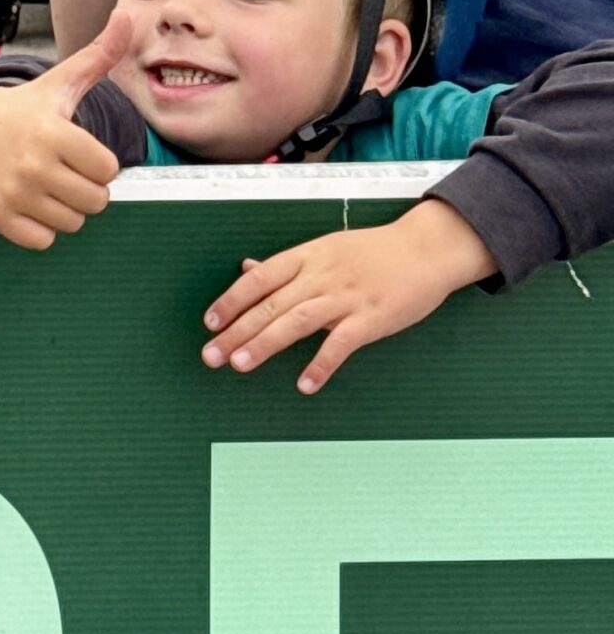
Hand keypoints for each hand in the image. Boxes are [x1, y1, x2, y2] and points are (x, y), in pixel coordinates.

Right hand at [0, 11, 132, 249]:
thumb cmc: (27, 108)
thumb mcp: (61, 81)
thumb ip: (99, 55)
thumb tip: (126, 17)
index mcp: (52, 132)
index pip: (107, 169)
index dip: (99, 161)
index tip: (79, 148)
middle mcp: (31, 164)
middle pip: (95, 201)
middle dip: (86, 187)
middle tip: (64, 168)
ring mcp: (13, 192)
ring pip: (72, 223)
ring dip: (66, 208)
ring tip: (47, 183)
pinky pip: (42, 240)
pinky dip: (42, 228)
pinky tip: (31, 201)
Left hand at [200, 199, 496, 393]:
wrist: (425, 250)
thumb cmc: (372, 252)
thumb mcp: (325, 249)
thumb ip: (286, 265)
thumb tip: (246, 268)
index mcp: (307, 256)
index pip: (260, 278)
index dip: (232, 300)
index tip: (209, 322)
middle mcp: (321, 275)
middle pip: (271, 304)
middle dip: (237, 330)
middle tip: (211, 355)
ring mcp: (347, 296)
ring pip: (297, 321)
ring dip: (265, 344)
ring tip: (240, 365)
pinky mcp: (372, 318)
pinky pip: (342, 343)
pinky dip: (321, 364)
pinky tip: (304, 384)